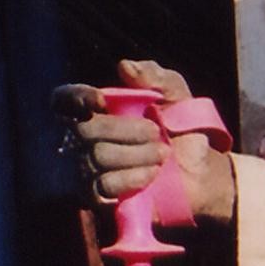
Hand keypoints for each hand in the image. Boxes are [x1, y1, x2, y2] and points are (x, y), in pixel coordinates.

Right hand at [55, 60, 236, 227]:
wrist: (201, 171)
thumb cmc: (180, 127)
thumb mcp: (174, 93)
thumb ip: (153, 75)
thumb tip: (124, 66)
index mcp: (95, 109)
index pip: (64, 100)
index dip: (75, 98)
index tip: (102, 101)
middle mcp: (83, 139)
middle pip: (83, 131)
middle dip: (124, 130)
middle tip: (156, 133)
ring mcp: (88, 170)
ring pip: (95, 159)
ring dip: (134, 155)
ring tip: (161, 155)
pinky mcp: (100, 199)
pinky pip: (102, 187)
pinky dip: (129, 178)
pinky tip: (150, 174)